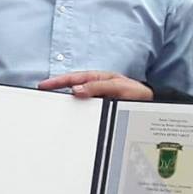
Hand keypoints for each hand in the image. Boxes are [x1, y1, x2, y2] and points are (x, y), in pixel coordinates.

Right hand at [38, 71, 152, 100]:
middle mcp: (96, 86)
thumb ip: (99, 87)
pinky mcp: (101, 107)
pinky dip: (76, 110)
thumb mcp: (119, 87)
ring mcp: (98, 96)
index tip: (44, 85)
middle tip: (42, 93)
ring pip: (77, 98)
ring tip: (52, 106)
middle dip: (56, 88)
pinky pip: (85, 109)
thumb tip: (77, 90)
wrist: (150, 104)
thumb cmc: (137, 93)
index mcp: (99, 78)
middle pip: (72, 87)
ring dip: (66, 101)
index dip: (58, 81)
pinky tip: (70, 115)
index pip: (74, 78)